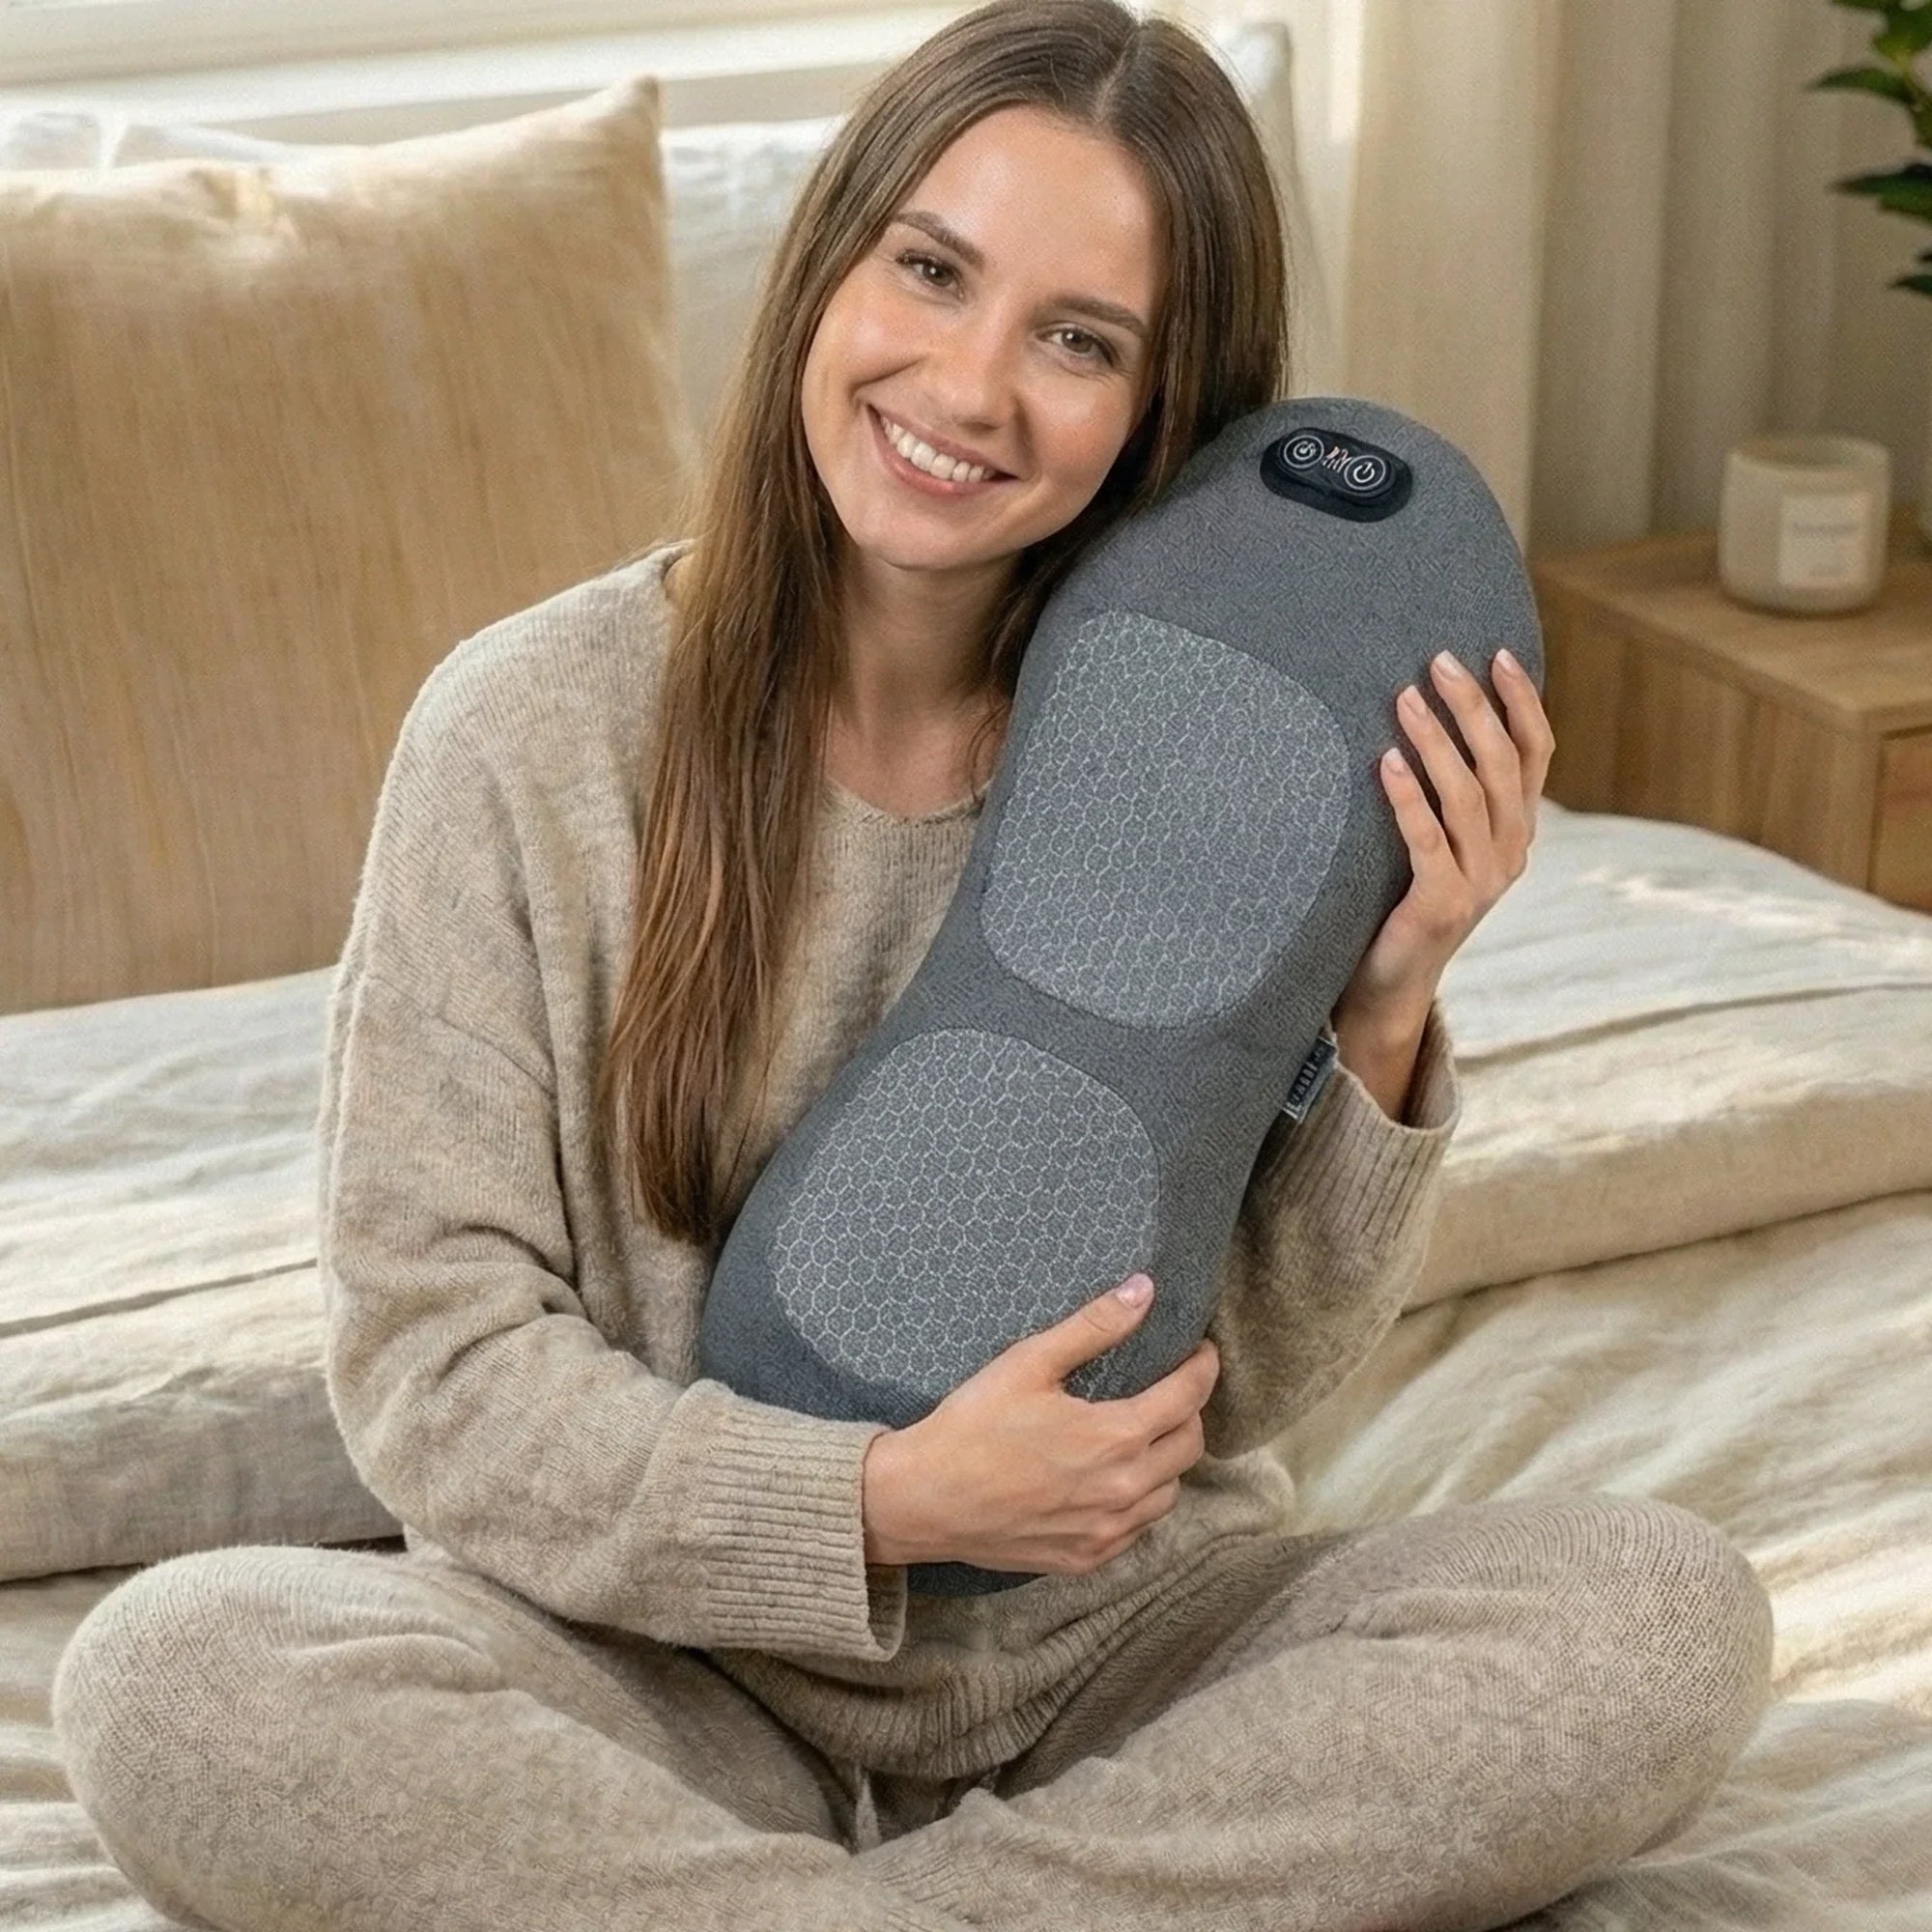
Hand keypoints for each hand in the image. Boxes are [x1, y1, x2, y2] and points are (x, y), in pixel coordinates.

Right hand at [860, 1275, 1217, 1573]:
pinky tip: (1113, 1480)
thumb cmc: (972, 1425)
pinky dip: (1139, 1501)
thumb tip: (1143, 1290)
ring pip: (1169, 1493)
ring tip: (1143, 1434)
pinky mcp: (1086, 1559)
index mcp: (1115, 1437)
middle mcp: (1122, 1490)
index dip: (1202, 1368)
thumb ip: (1093, 1326)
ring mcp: (1106, 1531)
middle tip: (1169, 1389)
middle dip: (1189, 1411)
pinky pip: (1138, 1529)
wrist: (924, 1500)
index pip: (1188, 1397)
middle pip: (1189, 1446)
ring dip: (1167, 1459)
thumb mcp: (1029, 1362)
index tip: (1200, 1352)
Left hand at [1337, 647, 1554, 1031]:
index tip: (1497, 654)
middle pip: (1503, 763)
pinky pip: (1427, 839)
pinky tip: (1386, 761)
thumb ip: (1450, 792)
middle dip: (1473, 707)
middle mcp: (1510, 850)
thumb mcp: (1444, 841)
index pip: (1536, 752)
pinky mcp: (1442, 902)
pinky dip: (1408, 797)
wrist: (1394, 980)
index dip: (1522, 701)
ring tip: (1405, 698)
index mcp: (1517, 829)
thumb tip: (1423, 710)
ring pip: (1468, 795)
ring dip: (1436, 740)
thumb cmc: (1408, 895)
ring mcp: (1481, 880)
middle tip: (1439, 661)